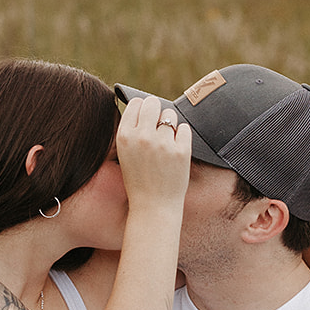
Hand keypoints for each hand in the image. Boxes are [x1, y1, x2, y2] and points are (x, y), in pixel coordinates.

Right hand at [116, 95, 191, 211]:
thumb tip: (144, 104)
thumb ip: (132, 130)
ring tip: (165, 142)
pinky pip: (184, 128)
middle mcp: (143, 137)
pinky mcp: (182, 151)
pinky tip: (175, 148)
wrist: (153, 206)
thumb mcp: (125, 154)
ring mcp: (163, 144)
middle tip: (157, 124)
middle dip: (156, 110)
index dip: (142, 108)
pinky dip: (181, 135)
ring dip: (169, 124)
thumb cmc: (138, 179)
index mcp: (125, 136)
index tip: (145, 117)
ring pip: (170, 115)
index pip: (136, 103)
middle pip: (153, 103)